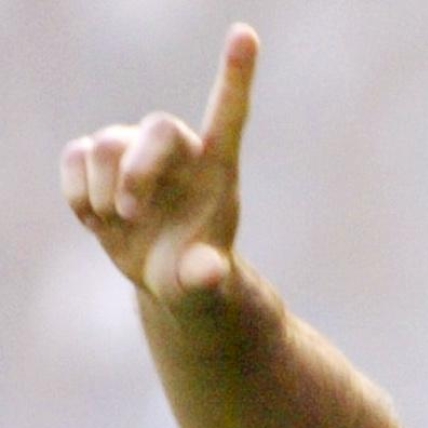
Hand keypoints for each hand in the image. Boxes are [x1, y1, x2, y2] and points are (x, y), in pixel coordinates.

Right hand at [60, 24, 257, 309]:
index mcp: (219, 169)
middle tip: (129, 214)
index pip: (229, 114)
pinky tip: (96, 219)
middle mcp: (180, 152)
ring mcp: (137, 153)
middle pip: (153, 128)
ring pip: (106, 143)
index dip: (235, 75)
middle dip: (135, 171)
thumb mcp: (203, 286)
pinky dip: (77, 192)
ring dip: (104, 191)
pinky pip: (74, 156)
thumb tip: (206, 272)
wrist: (166, 277)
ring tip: (119, 223)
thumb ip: (206, 278)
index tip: (246, 34)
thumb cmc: (196, 276)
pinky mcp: (99, 163)